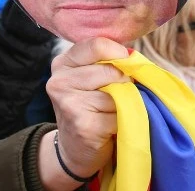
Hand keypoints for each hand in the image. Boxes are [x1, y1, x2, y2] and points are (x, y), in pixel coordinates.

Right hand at [43, 38, 129, 184]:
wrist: (73, 149)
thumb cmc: (90, 107)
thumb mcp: (90, 78)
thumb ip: (105, 62)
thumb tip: (134, 58)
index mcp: (63, 63)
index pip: (97, 45)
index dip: (119, 54)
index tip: (127, 64)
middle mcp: (60, 81)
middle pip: (110, 71)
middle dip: (124, 83)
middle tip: (119, 94)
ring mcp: (69, 103)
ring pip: (116, 94)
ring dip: (124, 104)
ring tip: (111, 111)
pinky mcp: (83, 125)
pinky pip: (118, 115)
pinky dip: (122, 121)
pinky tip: (110, 126)